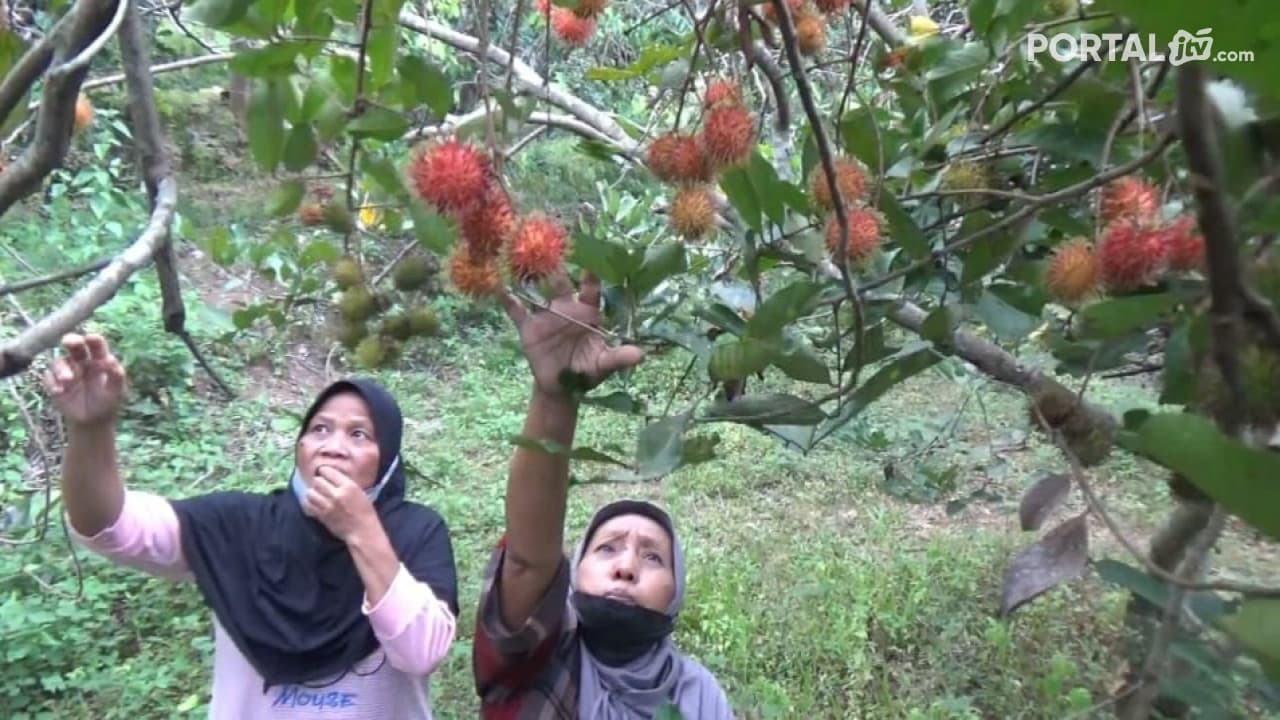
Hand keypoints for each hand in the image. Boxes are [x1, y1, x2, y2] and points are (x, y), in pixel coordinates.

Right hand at [43, 333, 126, 429]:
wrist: (93, 422)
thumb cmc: (108, 402)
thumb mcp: (116, 390)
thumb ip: (116, 375)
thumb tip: (110, 359)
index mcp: (99, 360)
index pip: (96, 345)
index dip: (92, 339)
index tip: (90, 338)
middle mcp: (82, 362)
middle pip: (74, 346)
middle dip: (71, 341)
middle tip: (69, 341)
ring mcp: (67, 371)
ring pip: (59, 361)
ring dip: (61, 368)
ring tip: (67, 380)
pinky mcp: (54, 383)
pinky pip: (48, 378)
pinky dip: (51, 382)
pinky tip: (59, 391)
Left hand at [302, 466, 376, 543]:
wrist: (363, 531)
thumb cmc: (365, 512)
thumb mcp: (360, 492)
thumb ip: (345, 483)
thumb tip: (331, 477)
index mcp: (348, 486)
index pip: (327, 471)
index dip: (324, 472)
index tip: (325, 475)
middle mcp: (337, 494)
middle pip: (317, 481)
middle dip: (318, 482)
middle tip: (322, 486)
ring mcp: (328, 505)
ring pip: (310, 492)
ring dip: (313, 493)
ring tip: (317, 495)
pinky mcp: (322, 516)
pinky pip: (308, 505)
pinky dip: (309, 503)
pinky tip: (314, 504)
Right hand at [501, 270, 644, 397]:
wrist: (561, 387)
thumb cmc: (586, 371)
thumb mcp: (603, 365)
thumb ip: (618, 357)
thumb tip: (640, 355)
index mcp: (587, 313)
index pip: (590, 290)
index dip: (591, 276)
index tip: (591, 261)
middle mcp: (566, 308)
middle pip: (562, 284)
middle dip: (557, 269)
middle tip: (552, 249)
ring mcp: (546, 316)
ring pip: (538, 292)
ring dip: (531, 277)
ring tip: (523, 259)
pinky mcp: (529, 327)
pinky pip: (516, 311)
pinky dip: (508, 300)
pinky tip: (499, 287)